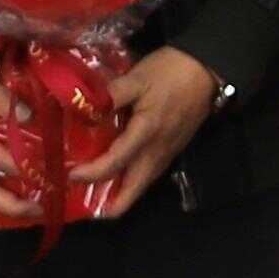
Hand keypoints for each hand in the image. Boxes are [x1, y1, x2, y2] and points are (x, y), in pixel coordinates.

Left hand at [76, 45, 223, 207]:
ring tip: (100, 196)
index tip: (72, 175)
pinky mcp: (174, 147)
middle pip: (134, 190)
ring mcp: (168, 152)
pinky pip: (151, 173)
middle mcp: (157, 151)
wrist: (207, 69)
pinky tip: (122, 173)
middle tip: (88, 208)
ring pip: (144, 184)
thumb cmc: (170, 72)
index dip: (92, 173)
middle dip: (113, 205)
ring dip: (123, 195)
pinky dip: (134, 181)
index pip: (114, 163)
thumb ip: (109, 95)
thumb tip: (81, 108)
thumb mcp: (137, 78)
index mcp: (145, 134)